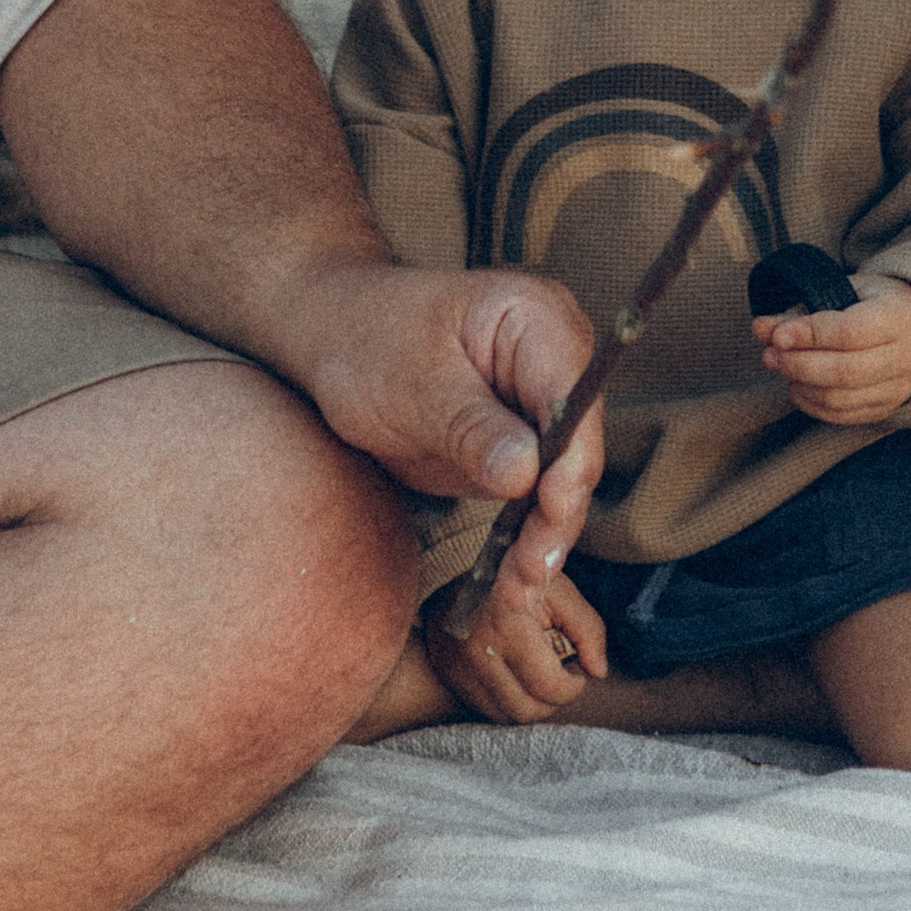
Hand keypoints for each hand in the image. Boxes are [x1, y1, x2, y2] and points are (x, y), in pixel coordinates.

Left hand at [297, 261, 604, 606]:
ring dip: (542, 537)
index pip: (572, 402)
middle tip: (525, 577)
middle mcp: (554, 357)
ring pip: (562, 479)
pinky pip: (535, 490)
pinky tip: (510, 576)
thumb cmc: (368, 341)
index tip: (544, 521)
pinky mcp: (520, 437)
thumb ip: (470, 427)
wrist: (334, 338)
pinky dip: (523, 533)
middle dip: (555, 516)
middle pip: (577, 447)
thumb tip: (525, 474)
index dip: (566, 467)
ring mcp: (539, 400)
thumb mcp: (411, 386)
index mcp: (536, 319)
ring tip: (516, 591)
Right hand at [426, 564, 609, 725]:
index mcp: (509, 620)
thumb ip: (587, 628)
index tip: (576, 674)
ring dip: (529, 704)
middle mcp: (478, 648)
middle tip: (557, 677)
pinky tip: (513, 677)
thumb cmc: (518, 580)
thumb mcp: (558, 590)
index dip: (571, 687)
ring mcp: (458, 665)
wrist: (463, 570)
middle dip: (551, 700)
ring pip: (506, 716)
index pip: (548, 685)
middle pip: (527, 710)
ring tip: (535, 676)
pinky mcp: (448, 675)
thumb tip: (599, 671)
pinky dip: (506, 701)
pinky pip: (486, 710)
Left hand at [754, 269, 910, 422]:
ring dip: (802, 386)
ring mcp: (899, 387)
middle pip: (846, 370)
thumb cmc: (873, 303)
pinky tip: (797, 386)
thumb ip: (802, 310)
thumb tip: (761, 328)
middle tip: (769, 355)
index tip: (778, 336)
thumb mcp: (843, 292)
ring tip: (780, 368)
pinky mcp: (887, 407)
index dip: (810, 336)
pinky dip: (812, 405)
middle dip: (799, 364)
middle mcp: (906, 356)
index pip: (851, 332)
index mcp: (899, 316)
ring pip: (842, 398)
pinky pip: (844, 415)